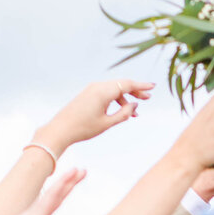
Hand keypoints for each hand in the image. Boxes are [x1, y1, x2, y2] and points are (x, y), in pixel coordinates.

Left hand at [0, 169, 79, 214]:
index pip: (54, 197)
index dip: (68, 183)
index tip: (79, 170)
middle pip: (52, 195)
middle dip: (68, 182)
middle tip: (81, 170)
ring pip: (47, 201)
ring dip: (60, 190)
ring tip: (70, 182)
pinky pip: (42, 210)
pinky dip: (51, 202)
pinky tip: (51, 203)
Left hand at [34, 78, 153, 157]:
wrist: (61, 130)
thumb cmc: (83, 128)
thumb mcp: (107, 123)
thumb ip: (124, 113)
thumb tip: (134, 105)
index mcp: (103, 92)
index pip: (127, 84)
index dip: (141, 86)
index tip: (153, 87)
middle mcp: (97, 86)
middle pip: (121, 85)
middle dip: (135, 92)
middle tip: (147, 99)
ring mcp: (91, 89)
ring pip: (114, 89)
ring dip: (125, 98)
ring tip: (135, 112)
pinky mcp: (88, 94)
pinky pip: (106, 93)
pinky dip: (116, 100)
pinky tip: (121, 110)